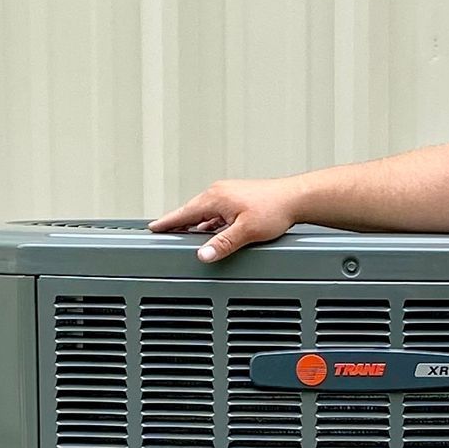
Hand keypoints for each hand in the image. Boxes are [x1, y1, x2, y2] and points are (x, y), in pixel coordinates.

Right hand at [148, 176, 303, 261]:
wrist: (295, 198)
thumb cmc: (275, 209)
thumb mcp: (246, 231)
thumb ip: (222, 244)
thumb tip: (203, 255)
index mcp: (216, 198)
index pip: (184, 213)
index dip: (167, 222)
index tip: (153, 228)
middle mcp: (219, 192)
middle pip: (191, 212)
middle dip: (178, 224)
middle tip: (164, 233)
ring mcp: (228, 194)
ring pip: (204, 212)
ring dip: (195, 224)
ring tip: (185, 236)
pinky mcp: (237, 199)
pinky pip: (215, 212)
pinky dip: (209, 222)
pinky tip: (211, 232)